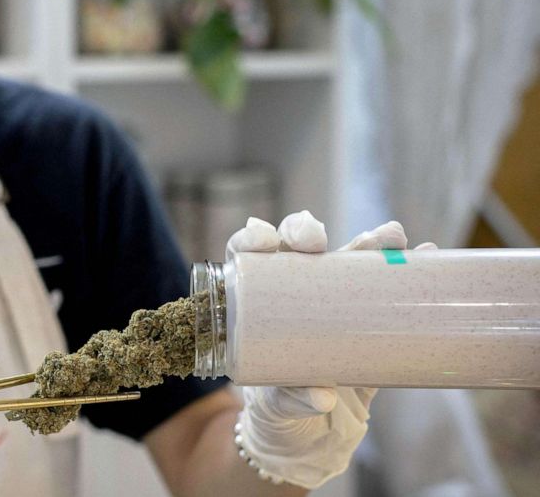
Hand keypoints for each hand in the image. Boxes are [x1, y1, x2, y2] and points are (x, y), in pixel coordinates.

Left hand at [226, 211, 435, 488]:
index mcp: (255, 304)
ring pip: (345, 257)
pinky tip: (425, 253)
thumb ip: (290, 401)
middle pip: (295, 246)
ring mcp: (332, 302)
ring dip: (368, 241)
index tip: (265, 241)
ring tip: (392, 238)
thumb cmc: (276, 414)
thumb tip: (320, 396)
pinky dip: (407, 267)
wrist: (310, 440)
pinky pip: (386, 287)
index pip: (247, 257)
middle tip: (318, 242)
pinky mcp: (368, 320)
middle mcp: (292, 292)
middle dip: (306, 231)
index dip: (253, 239)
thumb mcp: (275, 408)